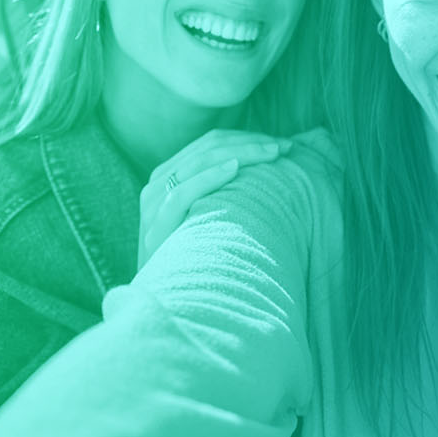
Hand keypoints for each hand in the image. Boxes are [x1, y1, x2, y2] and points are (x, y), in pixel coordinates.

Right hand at [138, 129, 292, 268]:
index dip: (246, 138)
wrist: (163, 298)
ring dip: (239, 153)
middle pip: (206, 149)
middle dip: (249, 143)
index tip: (281, 145)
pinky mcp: (154, 229)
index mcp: (168, 176)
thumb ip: (220, 190)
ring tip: (271, 153)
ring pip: (197, 163)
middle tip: (284, 147)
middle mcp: (157, 185)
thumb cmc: (193, 256)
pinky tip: (234, 168)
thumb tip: (266, 170)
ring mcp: (153, 206)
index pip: (209, 144)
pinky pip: (181, 193)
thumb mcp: (203, 215)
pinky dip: (208, 177)